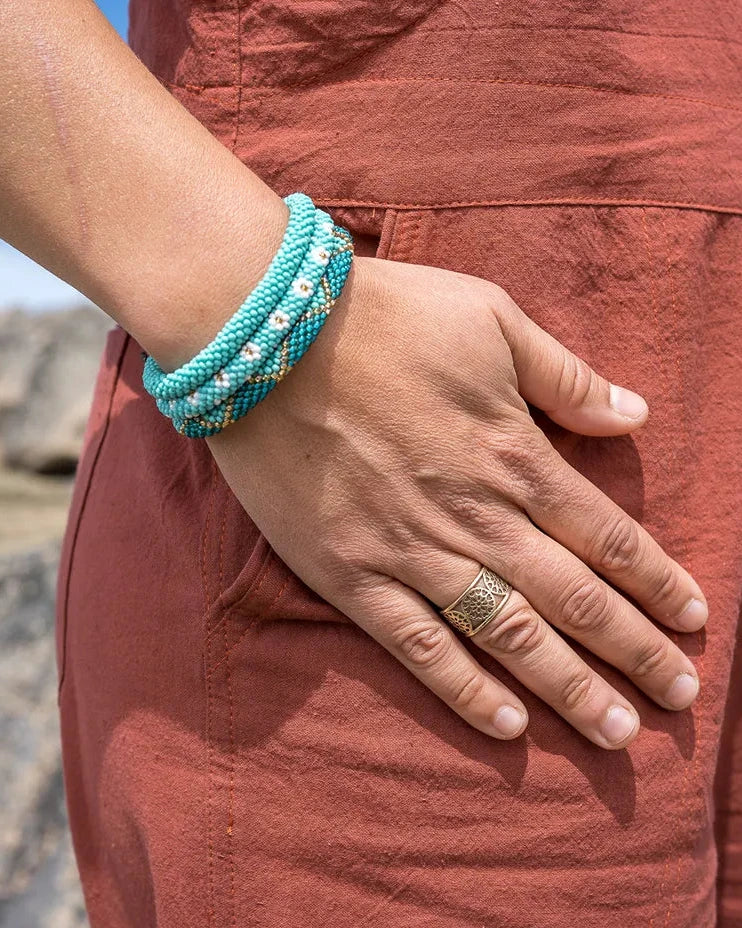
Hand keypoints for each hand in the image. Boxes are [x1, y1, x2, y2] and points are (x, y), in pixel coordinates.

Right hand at [207, 256, 706, 749]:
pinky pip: (417, 645)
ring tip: (619, 732)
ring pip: (508, 634)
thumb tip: (634, 413)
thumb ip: (564, 376)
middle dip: (635, 650)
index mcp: (513, 454)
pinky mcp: (352, 575)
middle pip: (574, 598)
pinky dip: (464, 689)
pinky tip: (507, 727)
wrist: (268, 340)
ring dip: (569, 687)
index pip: (606, 534)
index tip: (694, 618)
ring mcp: (412, 552)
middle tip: (679, 698)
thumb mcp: (490, 320)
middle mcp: (475, 516)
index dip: (656, 581)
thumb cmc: (384, 319)